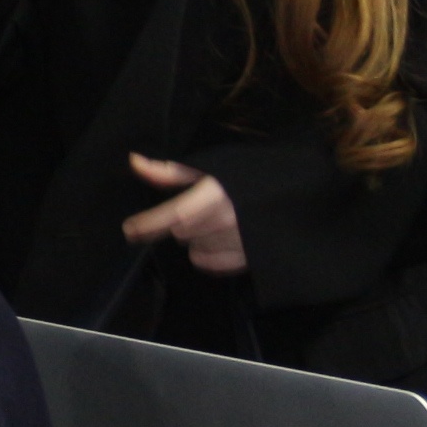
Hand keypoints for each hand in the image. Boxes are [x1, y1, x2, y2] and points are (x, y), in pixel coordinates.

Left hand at [121, 154, 245, 273]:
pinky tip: (216, 241)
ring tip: (213, 223)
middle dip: (179, 225)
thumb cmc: (250, 175)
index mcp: (215, 195)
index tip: (129, 230)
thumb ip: (171, 171)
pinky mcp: (250, 259)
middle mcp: (226, 221)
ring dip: (195, 239)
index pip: (173, 215)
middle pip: (181, 234)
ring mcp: (240, 242)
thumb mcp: (210, 168)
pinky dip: (208, 255)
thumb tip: (134, 162)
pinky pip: (212, 264)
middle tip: (195, 212)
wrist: (297, 192)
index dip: (147, 224)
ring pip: (195, 250)